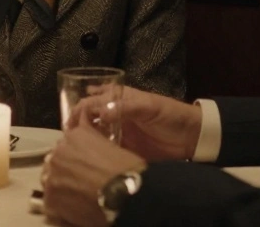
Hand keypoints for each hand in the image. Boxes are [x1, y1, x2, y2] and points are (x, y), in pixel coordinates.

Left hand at [42, 121, 146, 226]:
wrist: (123, 192)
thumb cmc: (125, 169)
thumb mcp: (111, 146)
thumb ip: (94, 145)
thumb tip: (92, 152)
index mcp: (74, 135)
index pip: (67, 143)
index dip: (75, 155)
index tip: (83, 163)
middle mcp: (58, 151)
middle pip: (56, 159)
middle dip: (65, 168)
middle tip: (80, 180)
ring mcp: (51, 174)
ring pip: (50, 178)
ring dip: (60, 184)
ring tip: (76, 194)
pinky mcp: (50, 197)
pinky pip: (50, 199)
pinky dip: (60, 203)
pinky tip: (73, 207)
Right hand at [67, 86, 200, 161]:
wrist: (192, 138)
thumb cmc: (170, 115)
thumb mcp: (149, 107)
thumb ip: (126, 108)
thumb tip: (100, 114)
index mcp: (119, 100)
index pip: (92, 101)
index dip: (80, 109)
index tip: (71, 122)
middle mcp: (115, 115)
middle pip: (89, 118)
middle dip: (77, 125)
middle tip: (68, 138)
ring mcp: (119, 133)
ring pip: (95, 135)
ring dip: (84, 140)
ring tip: (74, 149)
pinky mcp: (125, 150)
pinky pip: (106, 151)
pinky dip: (97, 153)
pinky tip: (89, 159)